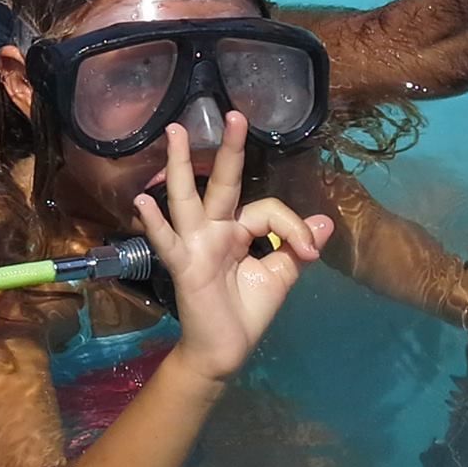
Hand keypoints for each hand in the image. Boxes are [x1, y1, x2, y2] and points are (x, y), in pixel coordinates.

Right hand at [133, 116, 332, 382]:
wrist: (224, 351)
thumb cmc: (246, 311)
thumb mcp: (278, 276)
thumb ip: (295, 247)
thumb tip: (324, 222)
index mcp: (238, 229)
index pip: (266, 208)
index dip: (292, 225)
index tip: (310, 250)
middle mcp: (215, 229)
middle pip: (222, 183)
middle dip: (228, 150)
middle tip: (235, 114)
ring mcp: (196, 244)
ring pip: (188, 199)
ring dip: (180, 166)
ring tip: (174, 133)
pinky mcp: (183, 265)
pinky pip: (168, 242)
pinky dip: (155, 223)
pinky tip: (143, 203)